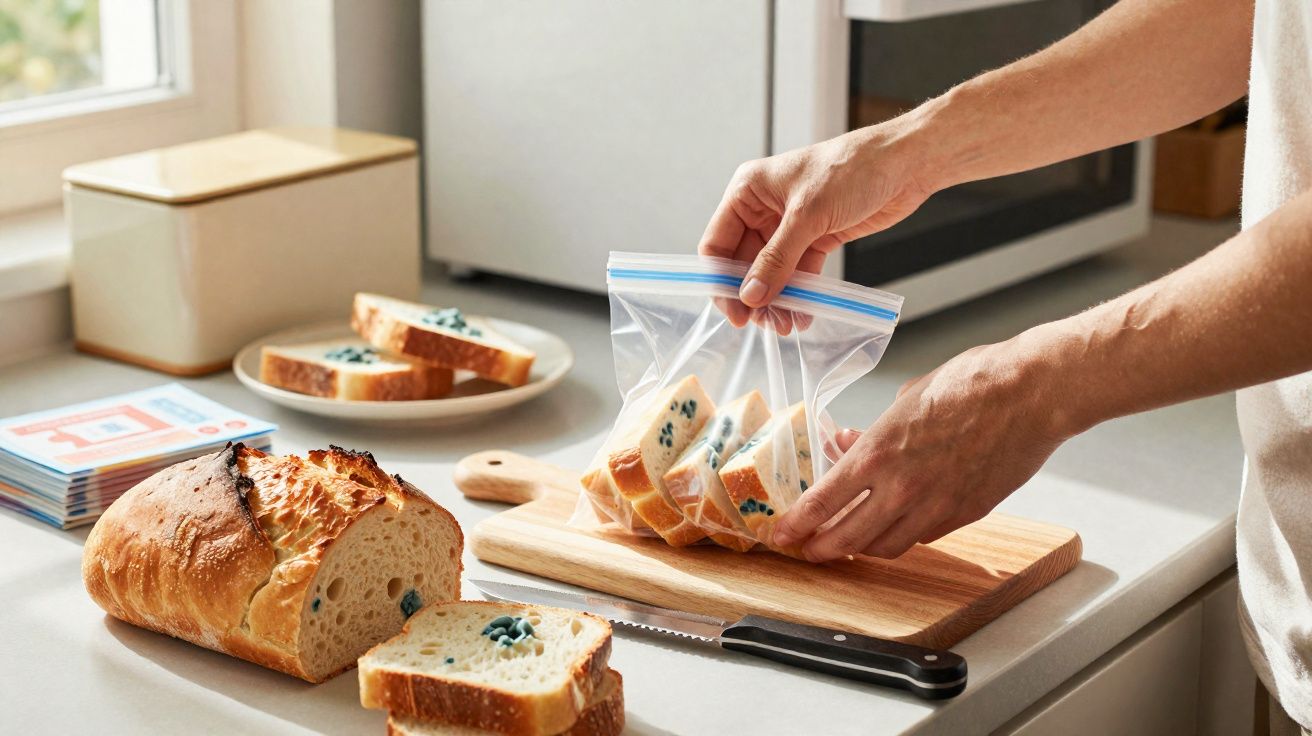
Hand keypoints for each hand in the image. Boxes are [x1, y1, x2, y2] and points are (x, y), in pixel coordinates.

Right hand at [697, 120, 937, 320]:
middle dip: (753, 295)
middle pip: (743, 263)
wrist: (905, 164)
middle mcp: (764, 209)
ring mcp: (790, 226)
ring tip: (786, 324)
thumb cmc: (854, 168)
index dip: (721, 279)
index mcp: (749, 191)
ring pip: (771, 272)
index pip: (718, 242)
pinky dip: (800, 294)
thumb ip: (776, 259)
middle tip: (764, 324)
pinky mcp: (815, 238)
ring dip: (777, 299)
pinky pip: (799, 273)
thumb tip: (751, 295)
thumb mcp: (808, 215)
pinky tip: (804, 314)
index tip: (734, 311)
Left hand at [772, 335, 1076, 561]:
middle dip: (821, 548)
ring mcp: (936, 507)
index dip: (797, 525)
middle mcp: (902, 489)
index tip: (781, 535)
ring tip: (847, 543)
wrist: (1030, 393)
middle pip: (847, 538)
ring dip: (861, 548)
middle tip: (808, 549)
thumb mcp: (905, 399)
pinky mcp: (966, 514)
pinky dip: (901, 537)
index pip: (823, 503)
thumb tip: (847, 443)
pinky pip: (922, 537)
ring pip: (886, 546)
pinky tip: (893, 528)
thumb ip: (872, 432)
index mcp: (879, 454)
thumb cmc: (971, 383)